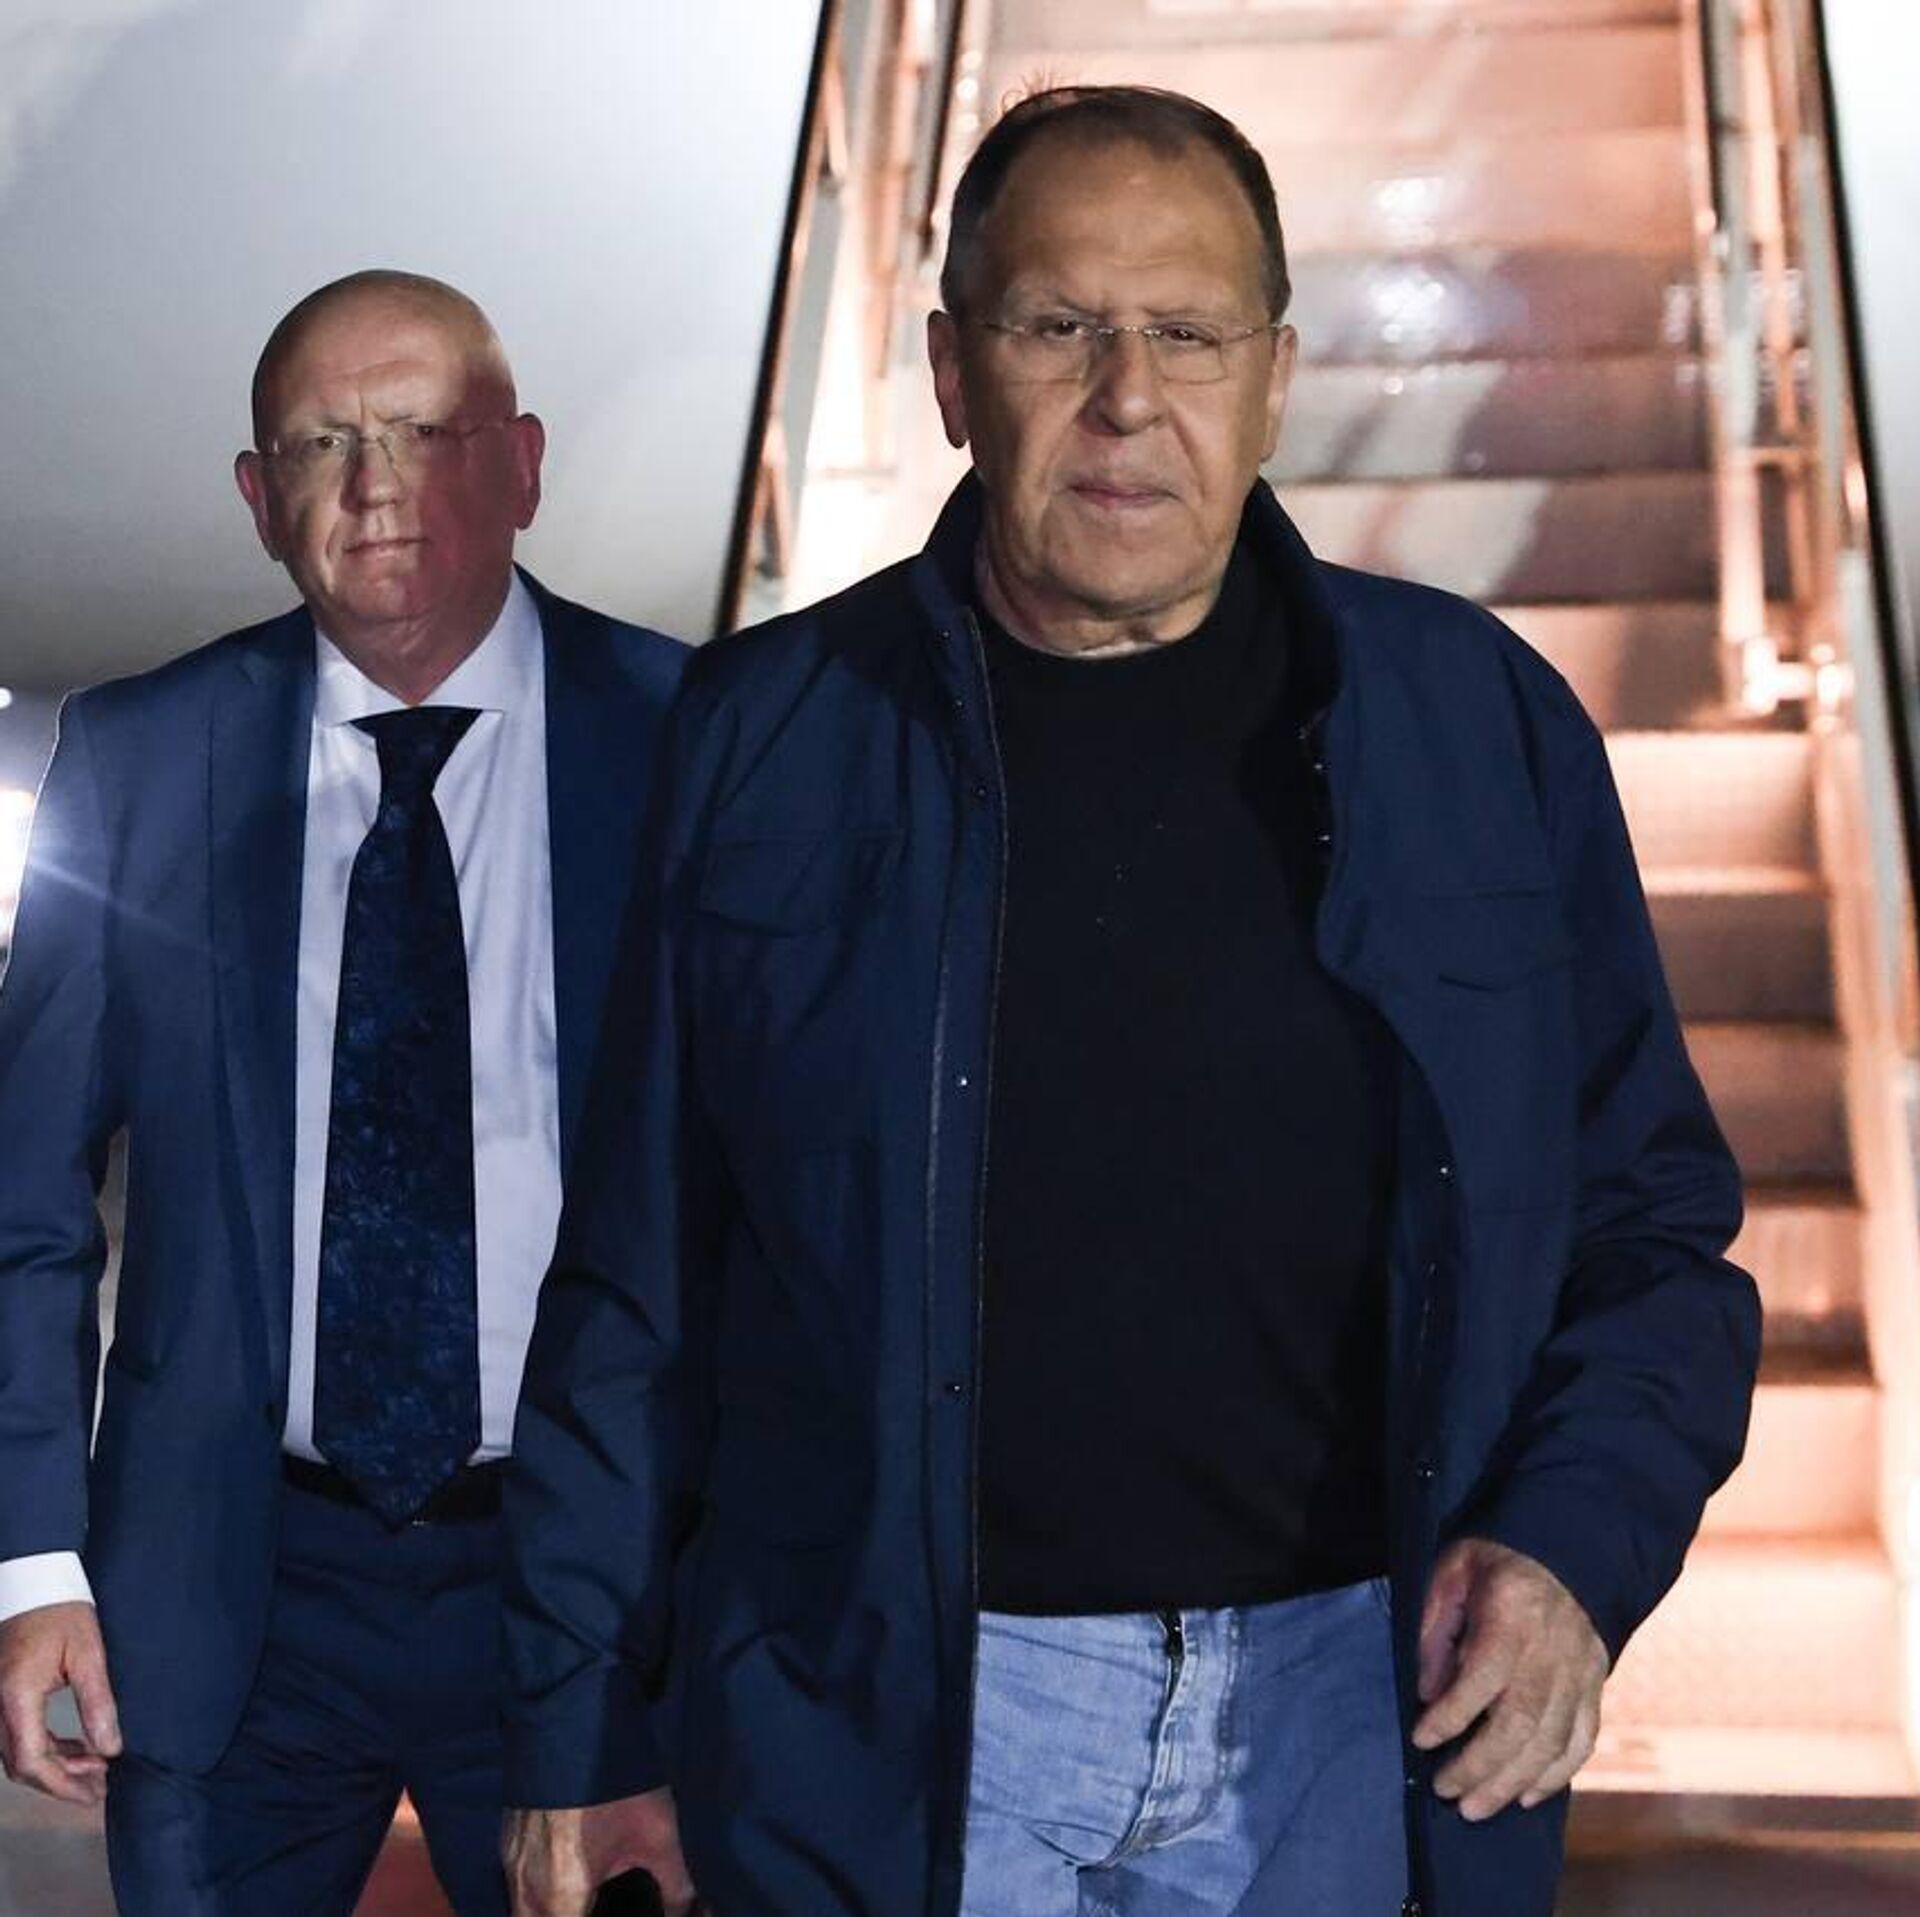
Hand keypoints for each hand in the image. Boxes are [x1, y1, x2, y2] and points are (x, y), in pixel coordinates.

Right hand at [0, 1600, 122, 1805]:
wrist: (34, 1583)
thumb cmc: (62, 1612)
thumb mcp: (88, 1654)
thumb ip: (98, 1703)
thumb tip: (111, 1749)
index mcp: (16, 1696)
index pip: (31, 1760)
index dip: (61, 1784)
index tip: (92, 1794)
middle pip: (21, 1765)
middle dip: (60, 1781)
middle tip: (100, 1789)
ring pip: (19, 1754)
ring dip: (56, 1766)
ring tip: (97, 1770)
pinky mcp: (4, 1698)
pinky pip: (20, 1736)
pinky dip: (47, 1748)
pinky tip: (78, 1749)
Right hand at [505, 1789, 695, 1916]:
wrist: (570, 1719)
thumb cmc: (615, 1781)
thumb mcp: (658, 1834)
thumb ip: (675, 1887)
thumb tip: (690, 1913)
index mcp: (560, 1895)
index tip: (614, 1913)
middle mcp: (524, 1886)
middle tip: (597, 1907)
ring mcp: (509, 1860)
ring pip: (523, 1910)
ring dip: (550, 1910)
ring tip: (584, 1898)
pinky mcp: (507, 1837)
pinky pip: (517, 1883)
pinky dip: (539, 1890)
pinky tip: (567, 1873)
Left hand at [1410, 1538, 1605, 1820]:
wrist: (1567, 1549)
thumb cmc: (1496, 1560)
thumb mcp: (1451, 1575)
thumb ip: (1437, 1632)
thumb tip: (1428, 1694)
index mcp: (1511, 1621)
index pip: (1479, 1682)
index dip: (1449, 1718)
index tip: (1421, 1739)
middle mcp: (1551, 1655)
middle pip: (1518, 1726)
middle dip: (1479, 1767)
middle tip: (1447, 1791)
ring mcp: (1579, 1675)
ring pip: (1550, 1744)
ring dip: (1512, 1783)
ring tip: (1476, 1807)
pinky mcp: (1595, 1687)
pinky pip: (1582, 1741)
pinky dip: (1557, 1775)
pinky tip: (1528, 1796)